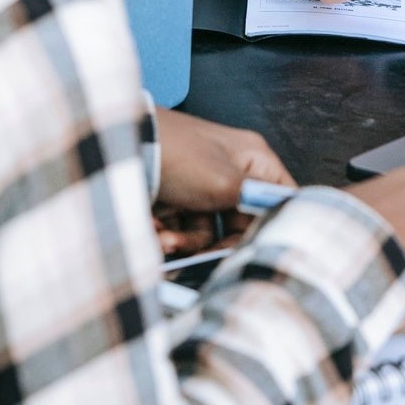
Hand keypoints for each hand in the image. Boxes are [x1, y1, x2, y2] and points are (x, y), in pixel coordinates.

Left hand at [153, 108, 294, 254]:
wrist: (123, 148)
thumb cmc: (177, 155)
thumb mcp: (223, 182)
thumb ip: (254, 204)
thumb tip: (282, 217)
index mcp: (252, 158)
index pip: (281, 195)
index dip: (277, 222)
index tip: (263, 245)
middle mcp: (232, 173)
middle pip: (244, 223)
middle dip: (221, 243)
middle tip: (207, 256)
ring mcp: (203, 187)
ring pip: (210, 232)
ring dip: (187, 242)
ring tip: (165, 239)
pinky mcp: (178, 201)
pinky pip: (184, 229)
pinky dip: (169, 234)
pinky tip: (155, 229)